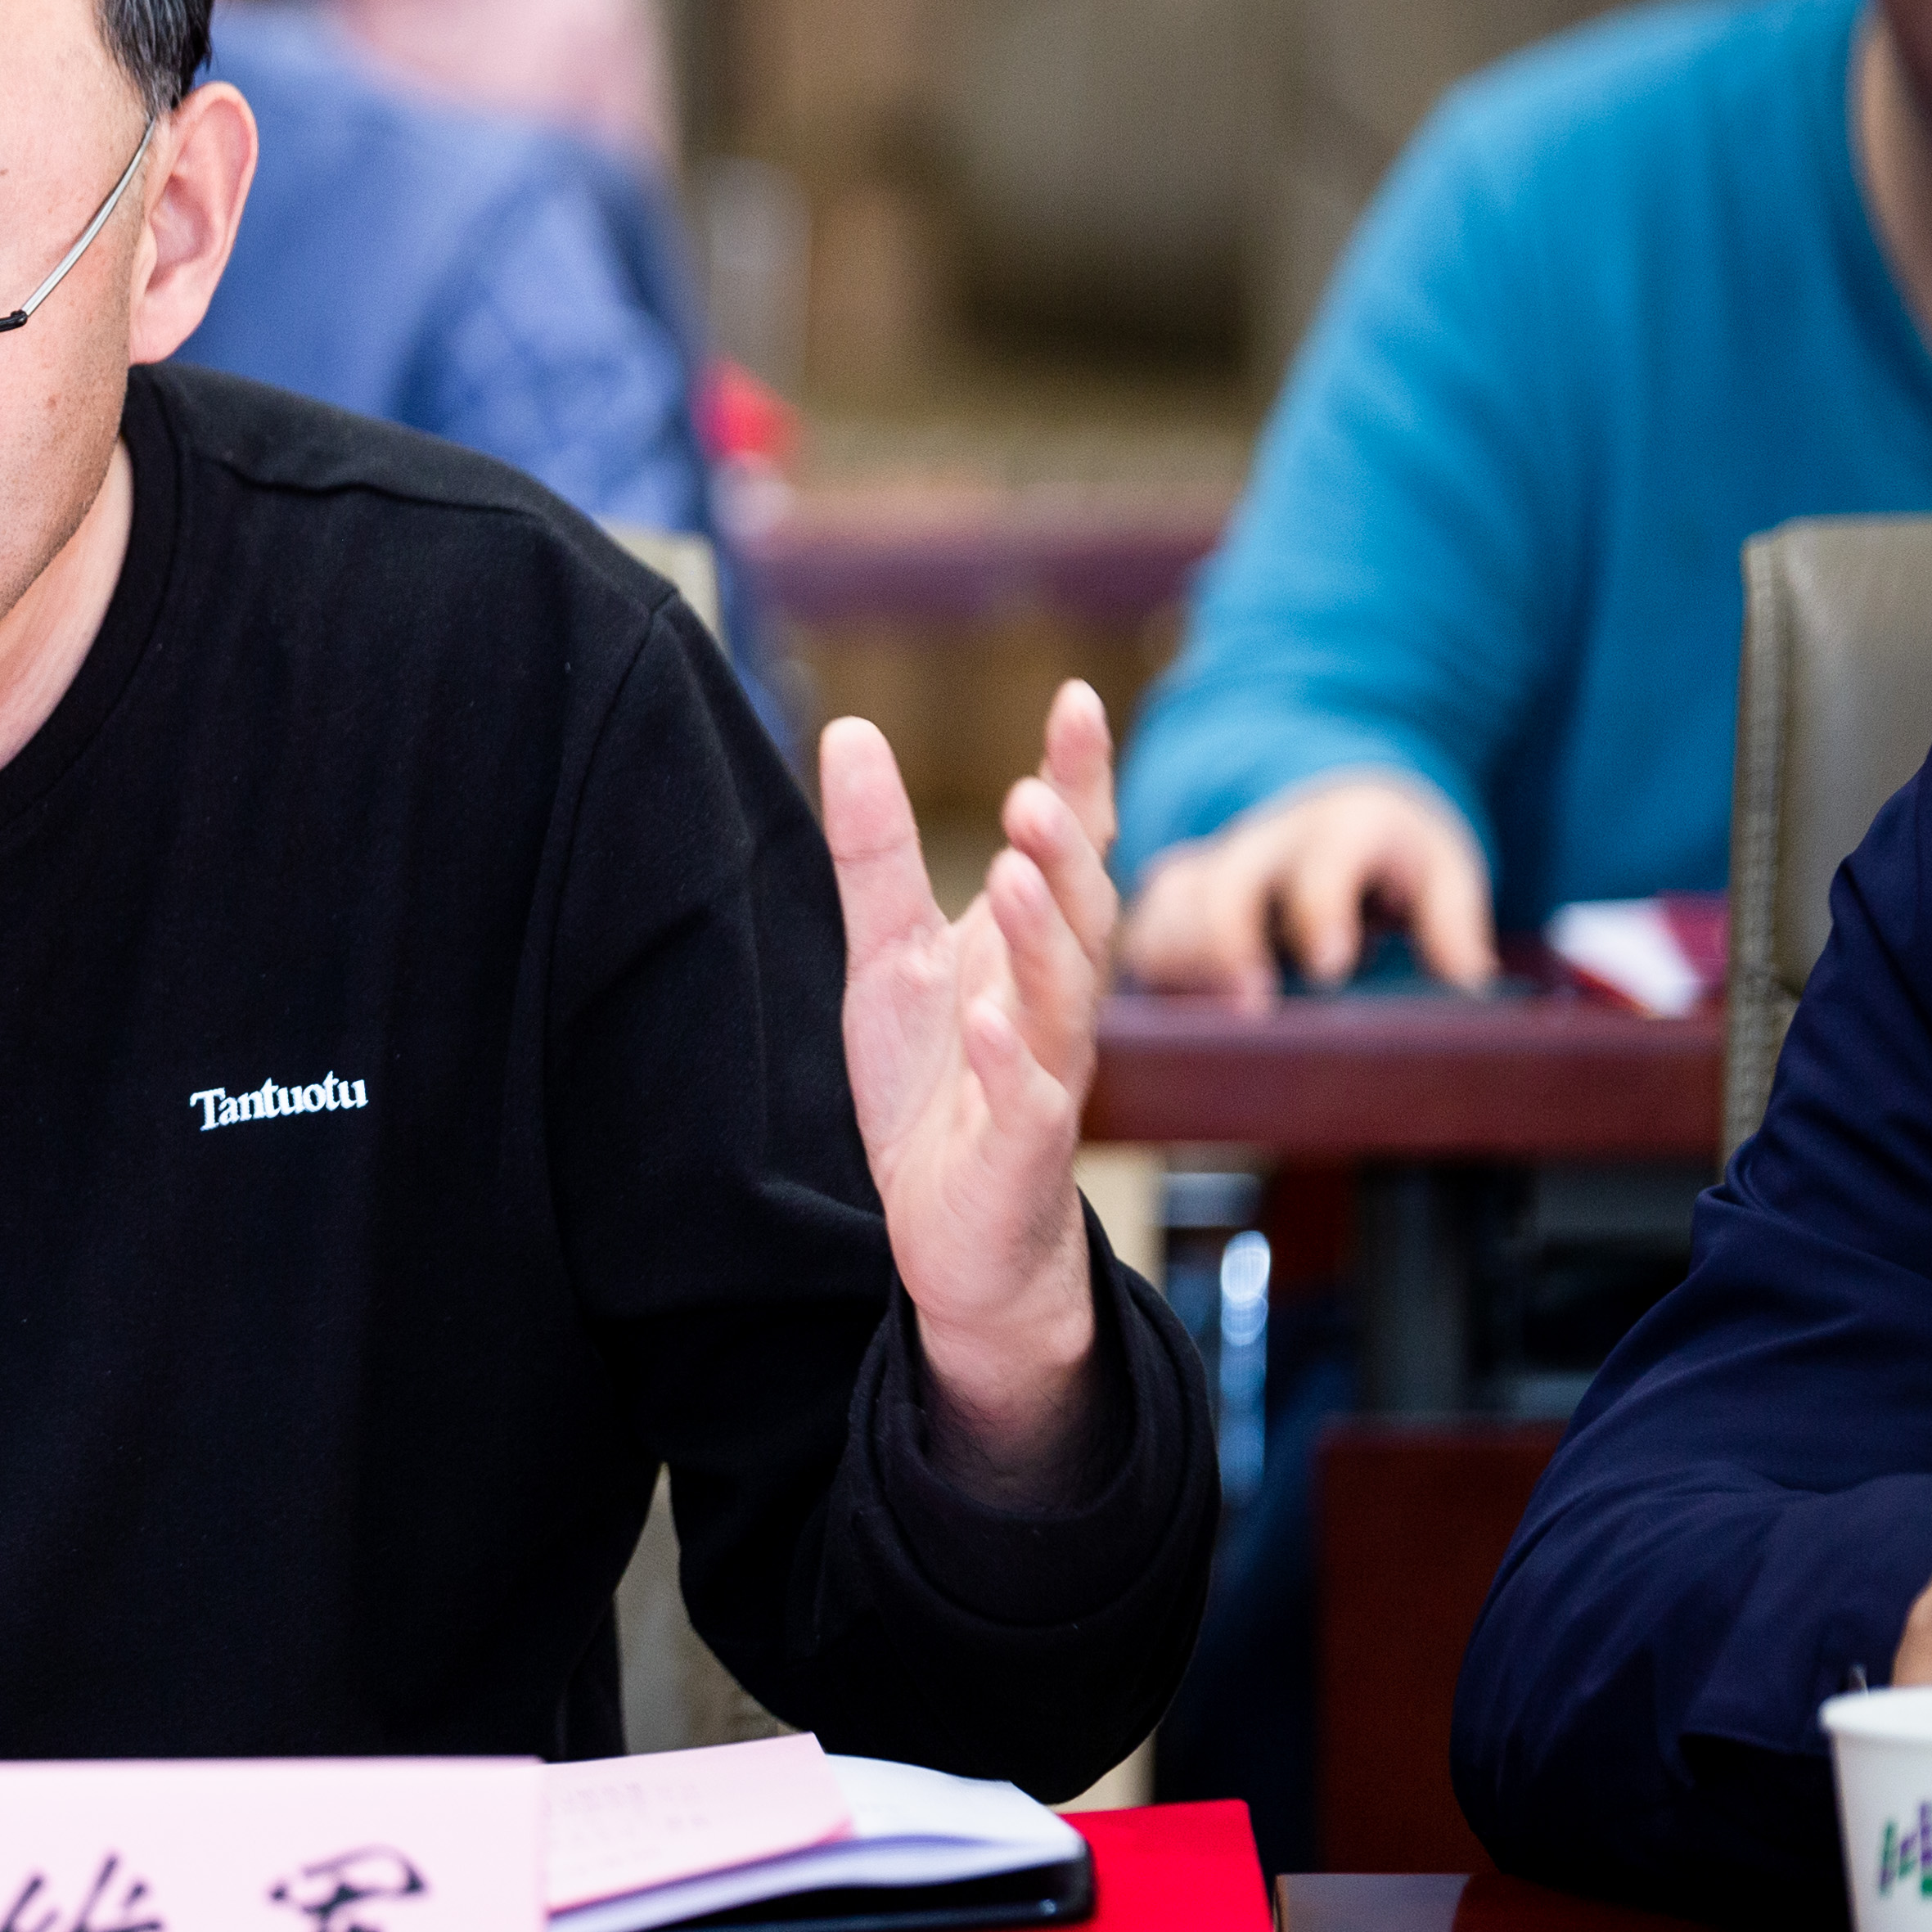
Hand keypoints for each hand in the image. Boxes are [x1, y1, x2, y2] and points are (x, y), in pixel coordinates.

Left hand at [822, 684, 1122, 1497]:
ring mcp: (1046, 1077)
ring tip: (1012, 871)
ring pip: (1062, 999)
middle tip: (1034, 792)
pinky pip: (1028, 1104)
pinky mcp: (1021, 1153)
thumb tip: (851, 729)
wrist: (955, 1235)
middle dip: (1064, 853)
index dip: (1081, 776)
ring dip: (1043, 936)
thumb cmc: (935, 1088)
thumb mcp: (888, 956)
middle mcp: (1052, 1003)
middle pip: (1080, 913)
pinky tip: (988, 1024)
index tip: (1079, 696)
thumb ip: (875, 852)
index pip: (1068, 850)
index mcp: (1028, 949)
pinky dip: (1010, 1063)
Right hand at [1119, 769, 1491, 1006]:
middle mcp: (1268, 840)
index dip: (1321, 912)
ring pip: (1173, 905)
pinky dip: (1153, 968)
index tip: (1330, 967)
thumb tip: (1467, 985)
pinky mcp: (1179, 894)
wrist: (1339, 802)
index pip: (1326, 863)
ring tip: (1207, 1026)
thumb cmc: (1396, 853)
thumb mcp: (1444, 872)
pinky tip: (1176, 1016)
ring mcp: (1214, 864)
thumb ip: (1453, 922)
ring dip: (1183, 962)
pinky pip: (1144, 925)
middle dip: (1228, 944)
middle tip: (1250, 1009)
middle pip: (1227, 884)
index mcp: (1343, 828)